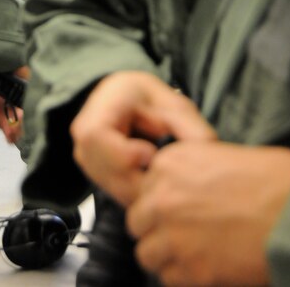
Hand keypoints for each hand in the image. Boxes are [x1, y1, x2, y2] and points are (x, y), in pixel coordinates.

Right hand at [70, 71, 215, 205]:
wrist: (126, 99)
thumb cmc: (145, 97)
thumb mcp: (171, 102)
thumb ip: (189, 125)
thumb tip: (207, 151)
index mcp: (98, 110)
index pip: (97, 137)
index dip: (124, 152)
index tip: (152, 153)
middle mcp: (82, 137)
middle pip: (105, 171)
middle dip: (140, 179)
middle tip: (167, 175)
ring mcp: (85, 157)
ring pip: (110, 187)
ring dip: (140, 189)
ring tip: (163, 177)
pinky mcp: (94, 173)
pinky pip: (114, 191)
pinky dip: (137, 191)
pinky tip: (153, 182)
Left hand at [127, 142, 289, 285]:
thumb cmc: (271, 181)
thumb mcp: (219, 156)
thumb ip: (188, 173)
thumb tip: (180, 191)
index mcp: (169, 163)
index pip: (143, 189)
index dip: (159, 202)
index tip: (174, 210)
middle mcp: (163, 197)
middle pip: (138, 221)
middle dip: (155, 229)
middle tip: (180, 235)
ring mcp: (173, 235)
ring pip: (147, 254)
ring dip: (165, 256)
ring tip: (192, 255)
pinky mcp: (190, 270)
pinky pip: (168, 279)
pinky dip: (182, 277)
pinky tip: (205, 269)